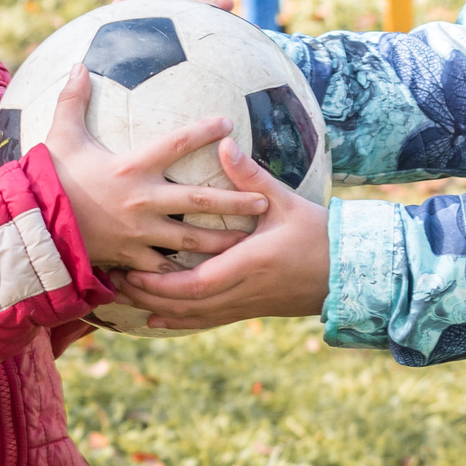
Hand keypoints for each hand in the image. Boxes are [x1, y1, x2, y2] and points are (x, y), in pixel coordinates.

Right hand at [45, 65, 266, 273]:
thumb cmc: (50, 178)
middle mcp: (143, 199)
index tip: (228, 121)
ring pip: (191, 239)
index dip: (206, 130)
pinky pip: (164, 266)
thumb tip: (76, 64)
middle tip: (264, 199)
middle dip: (235, 200)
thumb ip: (72, 101)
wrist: (34, 226)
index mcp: (132, 167)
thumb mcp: (61, 136)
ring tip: (248, 240)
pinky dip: (186, 271)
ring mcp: (140, 231)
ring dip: (222, 239)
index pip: (178, 143)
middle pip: (200, 200)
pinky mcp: (132, 255)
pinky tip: (208, 272)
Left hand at [112, 141, 331, 328]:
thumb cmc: (319, 234)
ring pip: (194, 316)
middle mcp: (244, 290)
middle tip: (115, 282)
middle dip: (149, 296)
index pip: (197, 282)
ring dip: (159, 309)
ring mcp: (246, 304)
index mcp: (250, 263)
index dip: (161, 283)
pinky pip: (208, 320)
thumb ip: (250, 176)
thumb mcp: (285, 201)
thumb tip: (224, 143)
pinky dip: (180, 322)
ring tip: (125, 296)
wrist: (350, 272)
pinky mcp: (250, 310)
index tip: (132, 271)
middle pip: (187, 304)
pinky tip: (157, 321)